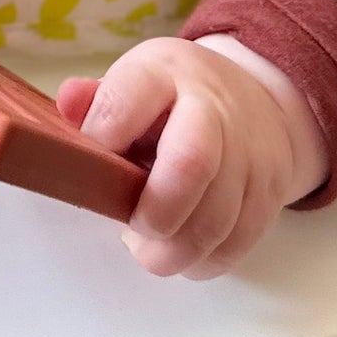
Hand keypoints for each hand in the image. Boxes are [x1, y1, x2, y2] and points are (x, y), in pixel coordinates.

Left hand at [56, 37, 320, 277]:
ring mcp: (249, 156)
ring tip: (149, 246)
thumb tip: (68, 103)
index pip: (131, 97)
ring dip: (172, 251)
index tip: (90, 167)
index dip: (104, 136)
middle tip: (133, 227)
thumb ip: (99, 98)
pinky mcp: (267, 198)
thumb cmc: (179, 99)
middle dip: (153, 212)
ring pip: (214, 221)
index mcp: (168, 74)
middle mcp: (214, 110)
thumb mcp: (140, 80)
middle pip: (190, 164)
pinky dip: (200, 261)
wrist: (260, 103)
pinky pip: (233, 247)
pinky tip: (181, 250)